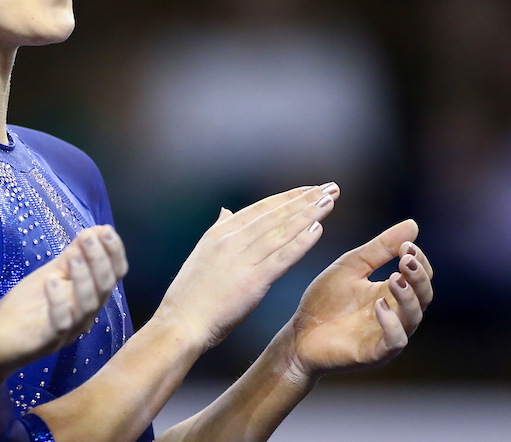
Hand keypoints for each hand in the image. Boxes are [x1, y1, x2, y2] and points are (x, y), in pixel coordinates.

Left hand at [0, 225, 127, 371]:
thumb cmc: (27, 307)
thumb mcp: (50, 274)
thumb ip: (72, 256)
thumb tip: (96, 230)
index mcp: (88, 297)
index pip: (113, 276)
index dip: (114, 253)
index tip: (107, 230)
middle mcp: (85, 314)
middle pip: (104, 288)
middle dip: (99, 259)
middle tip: (89, 236)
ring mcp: (69, 330)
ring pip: (88, 305)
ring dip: (83, 278)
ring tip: (74, 256)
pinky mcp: (49, 340)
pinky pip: (61, 322)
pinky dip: (58, 301)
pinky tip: (51, 281)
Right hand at [157, 184, 339, 350]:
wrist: (181, 323)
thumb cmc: (191, 296)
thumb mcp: (202, 255)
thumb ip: (218, 232)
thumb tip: (225, 211)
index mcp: (219, 234)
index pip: (260, 209)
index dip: (286, 197)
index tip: (308, 189)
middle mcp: (230, 240)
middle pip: (275, 214)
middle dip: (304, 200)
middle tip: (329, 188)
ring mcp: (241, 258)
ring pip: (281, 230)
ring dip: (308, 214)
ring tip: (329, 201)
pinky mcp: (252, 280)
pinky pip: (282, 256)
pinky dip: (301, 241)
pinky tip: (318, 229)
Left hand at [286, 219, 432, 377]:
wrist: (298, 334)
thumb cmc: (324, 301)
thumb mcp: (352, 267)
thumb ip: (380, 248)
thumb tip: (413, 224)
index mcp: (391, 293)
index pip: (419, 277)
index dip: (418, 261)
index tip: (406, 244)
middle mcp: (397, 314)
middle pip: (423, 296)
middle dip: (418, 277)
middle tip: (406, 259)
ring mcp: (388, 334)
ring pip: (413, 317)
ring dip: (407, 296)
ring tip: (394, 278)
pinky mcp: (376, 353)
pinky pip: (395, 341)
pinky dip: (392, 324)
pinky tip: (379, 306)